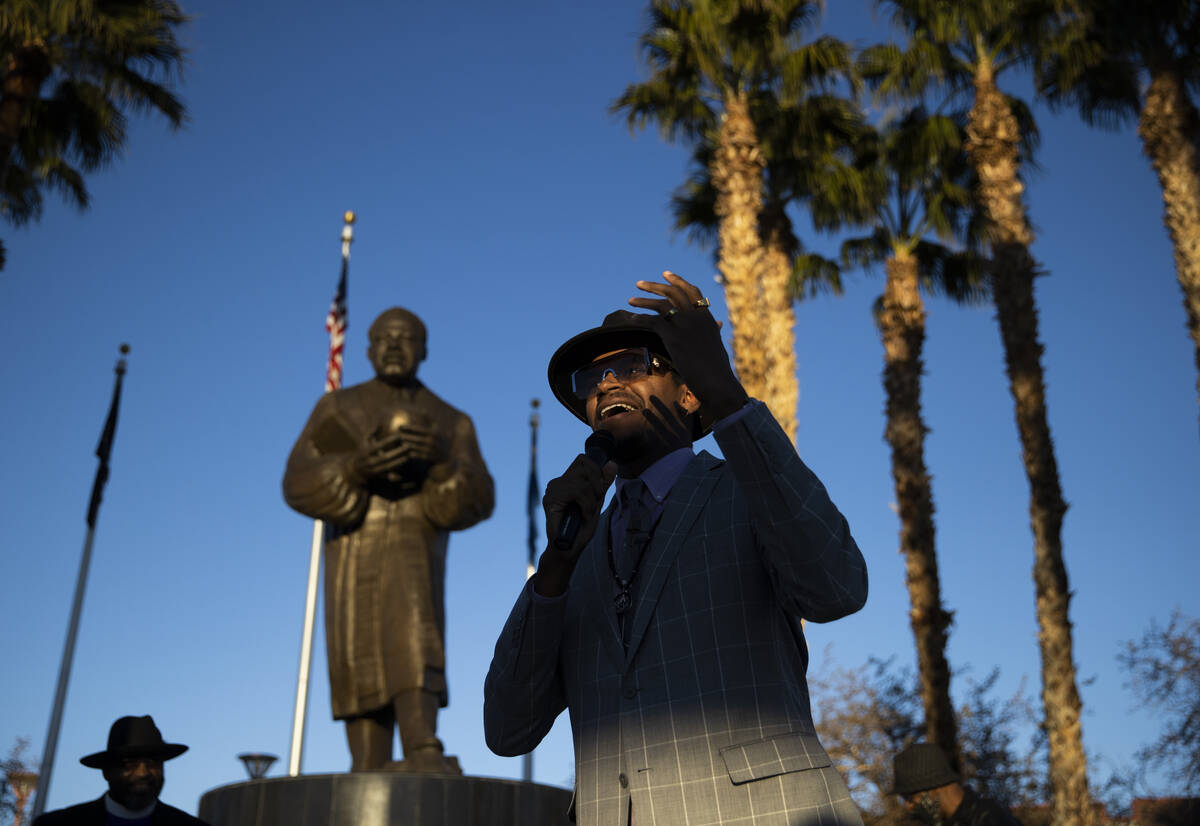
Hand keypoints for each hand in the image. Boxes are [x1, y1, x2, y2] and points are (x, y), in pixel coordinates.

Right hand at [353, 424, 444, 479]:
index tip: (399, 435)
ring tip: (409, 455)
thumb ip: (372, 432)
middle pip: (385, 457)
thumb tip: (380, 423)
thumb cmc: (362, 451)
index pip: (379, 445)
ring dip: (399, 461)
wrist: (355, 470)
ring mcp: (373, 470)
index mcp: (366, 451)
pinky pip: (389, 473)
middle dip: (397, 452)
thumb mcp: (364, 441)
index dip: (389, 441)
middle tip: (408, 446)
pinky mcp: (378, 476)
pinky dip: (397, 468)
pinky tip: (405, 462)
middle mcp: (369, 461)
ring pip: (388, 466)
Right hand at [535, 454, 616, 595]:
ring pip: (583, 481)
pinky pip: (577, 491)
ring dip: (591, 500)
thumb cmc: (581, 529)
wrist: (568, 549)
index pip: (582, 460)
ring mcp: (552, 490)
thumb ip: (603, 483)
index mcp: (567, 481)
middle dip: (597, 485)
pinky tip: (583, 516)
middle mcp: (557, 483)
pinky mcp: (550, 499)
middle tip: (594, 504)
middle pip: (585, 466)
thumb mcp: (597, 502)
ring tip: (587, 514)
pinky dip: (586, 505)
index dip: (596, 470)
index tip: (599, 489)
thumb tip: (612, 463)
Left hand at [628, 271, 747, 418]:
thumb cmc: (717, 367)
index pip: (692, 291)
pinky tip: (631, 319)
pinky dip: (640, 318)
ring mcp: (685, 326)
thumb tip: (718, 324)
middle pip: (674, 292)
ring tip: (630, 300)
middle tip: (639, 284)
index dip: (678, 281)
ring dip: (643, 300)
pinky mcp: (674, 337)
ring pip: (661, 304)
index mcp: (706, 317)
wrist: (717, 382)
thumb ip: (714, 330)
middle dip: (655, 286)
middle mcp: (696, 317)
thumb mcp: (717, 343)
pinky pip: (653, 321)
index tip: (665, 274)